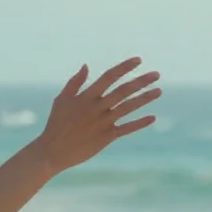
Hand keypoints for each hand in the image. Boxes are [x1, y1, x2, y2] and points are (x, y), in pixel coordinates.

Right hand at [35, 57, 160, 173]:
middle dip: (141, 81)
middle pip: (124, 90)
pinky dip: (140, 123)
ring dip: (145, 98)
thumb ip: (75, 82)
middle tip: (157, 74)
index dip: (125, 67)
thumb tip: (86, 65)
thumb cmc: (56, 124)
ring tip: (159, 91)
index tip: (138, 60)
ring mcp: (103, 122)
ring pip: (128, 107)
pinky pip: (127, 128)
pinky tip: (152, 117)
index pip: (109, 76)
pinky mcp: (106, 137)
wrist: (53, 151)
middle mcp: (97, 107)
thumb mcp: (61, 100)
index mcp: (86, 96)